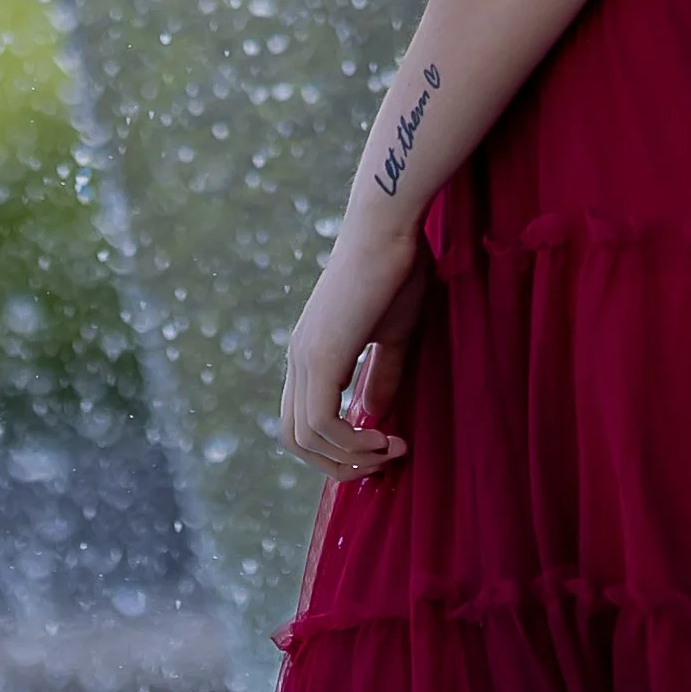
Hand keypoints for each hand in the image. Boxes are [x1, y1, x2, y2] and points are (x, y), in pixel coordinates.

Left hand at [280, 231, 428, 482]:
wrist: (390, 226)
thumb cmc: (397, 268)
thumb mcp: (392, 333)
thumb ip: (380, 375)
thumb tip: (373, 417)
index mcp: (311, 351)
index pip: (302, 420)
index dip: (336, 446)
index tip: (382, 446)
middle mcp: (298, 356)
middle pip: (293, 438)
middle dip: (337, 464)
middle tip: (380, 463)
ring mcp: (305, 355)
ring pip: (304, 437)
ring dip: (349, 458)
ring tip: (390, 451)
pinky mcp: (321, 353)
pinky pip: (322, 423)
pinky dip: (352, 442)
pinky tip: (384, 437)